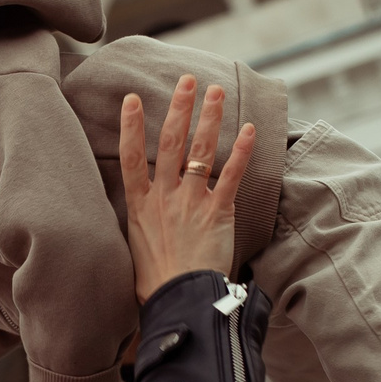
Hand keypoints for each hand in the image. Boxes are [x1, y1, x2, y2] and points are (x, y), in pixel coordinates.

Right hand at [121, 75, 254, 302]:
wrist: (179, 300)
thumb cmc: (156, 281)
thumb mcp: (134, 245)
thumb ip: (140, 219)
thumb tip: (139, 208)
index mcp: (139, 204)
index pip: (131, 156)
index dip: (131, 126)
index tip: (133, 98)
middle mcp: (164, 197)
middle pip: (170, 142)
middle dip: (179, 108)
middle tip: (188, 80)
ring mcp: (191, 202)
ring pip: (200, 151)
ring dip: (209, 118)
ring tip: (216, 91)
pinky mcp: (218, 213)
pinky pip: (232, 176)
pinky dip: (241, 152)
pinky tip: (249, 130)